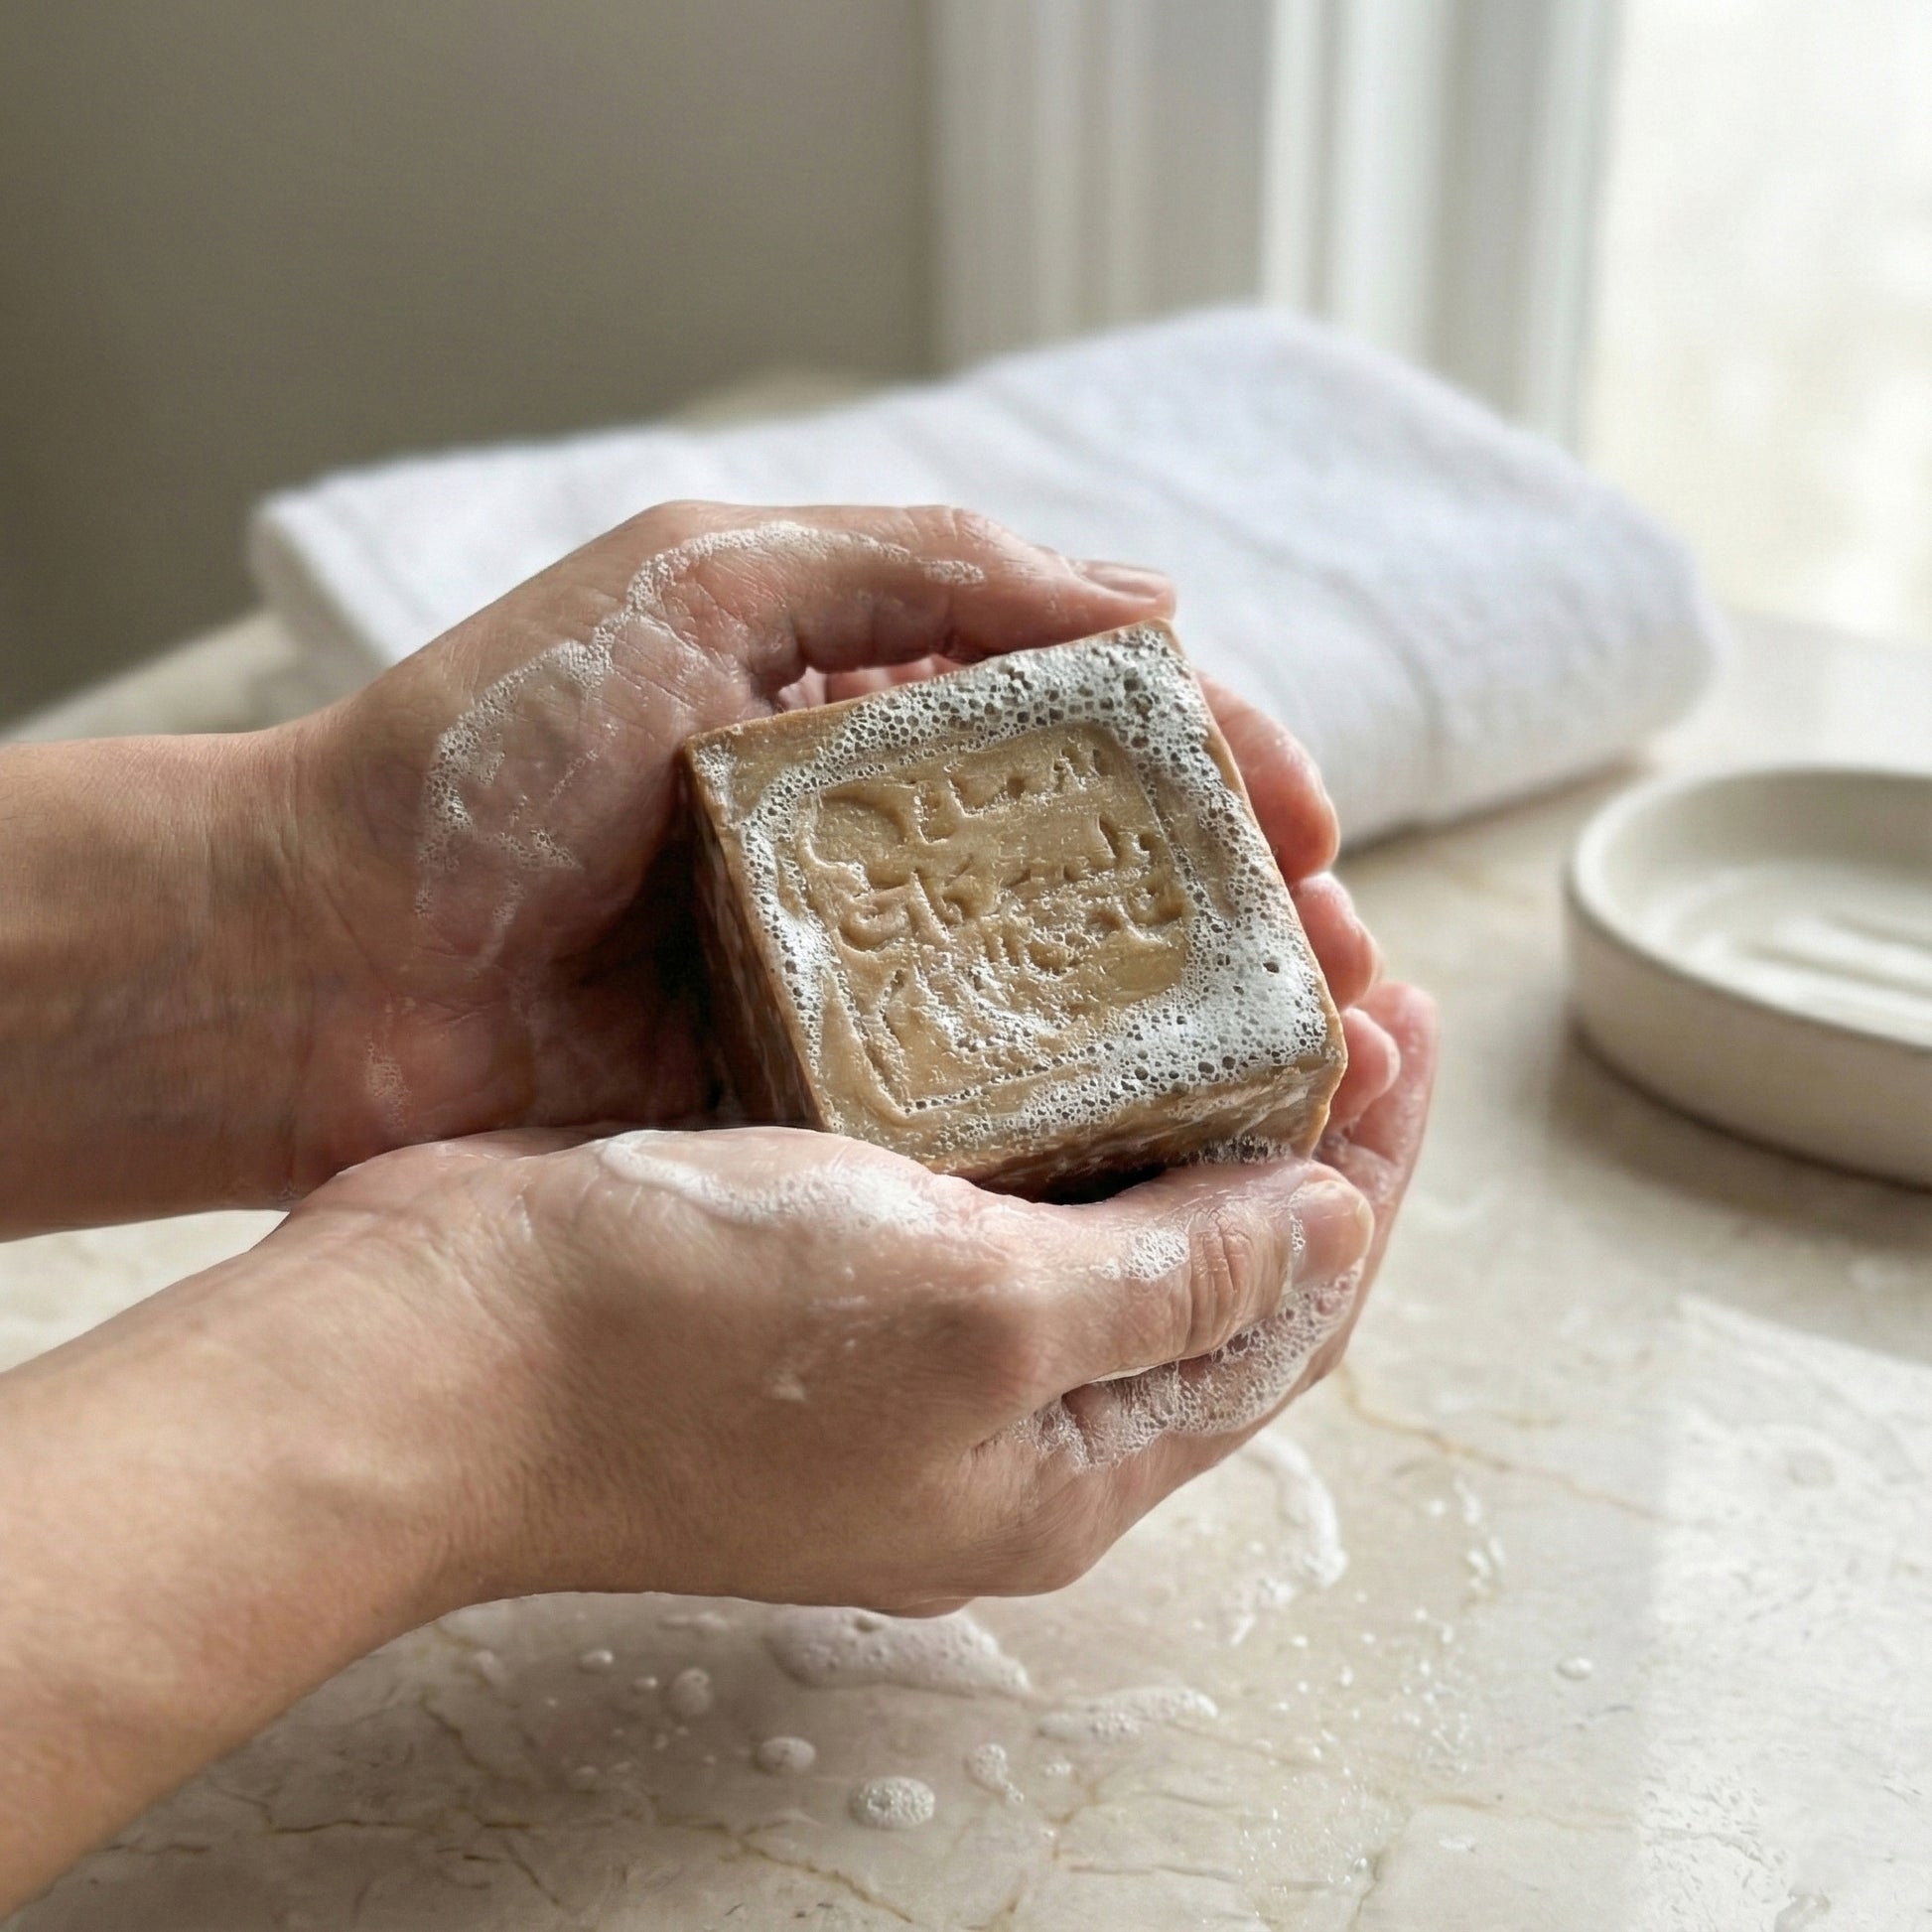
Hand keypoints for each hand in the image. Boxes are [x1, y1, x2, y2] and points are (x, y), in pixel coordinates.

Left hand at [273, 502, 1401, 1189]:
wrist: (318, 961)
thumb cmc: (488, 750)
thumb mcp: (703, 579)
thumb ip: (925, 566)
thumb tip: (1156, 608)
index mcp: (868, 719)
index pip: (1098, 730)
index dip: (1222, 766)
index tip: (1313, 831)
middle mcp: (881, 857)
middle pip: (1110, 880)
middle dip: (1246, 919)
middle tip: (1346, 970)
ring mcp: (852, 990)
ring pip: (1064, 1012)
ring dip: (1195, 1039)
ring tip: (1312, 1069)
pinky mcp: (809, 1108)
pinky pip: (968, 1121)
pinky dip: (1075, 1135)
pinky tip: (1174, 1154)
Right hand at [273, 999, 1429, 1614]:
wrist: (431, 1344)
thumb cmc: (690, 1345)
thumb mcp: (975, 1316)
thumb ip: (1171, 1279)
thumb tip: (1335, 1230)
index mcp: (1066, 1460)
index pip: (1287, 1314)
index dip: (1368, 1165)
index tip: (1401, 1017)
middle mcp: (1001, 1410)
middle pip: (1207, 1249)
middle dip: (1287, 1105)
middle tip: (1329, 952)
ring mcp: (907, 1333)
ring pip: (1096, 1191)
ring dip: (1172, 1073)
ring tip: (1221, 939)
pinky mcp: (825, 1249)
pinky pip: (982, 1155)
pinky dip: (1043, 1068)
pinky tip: (1055, 975)